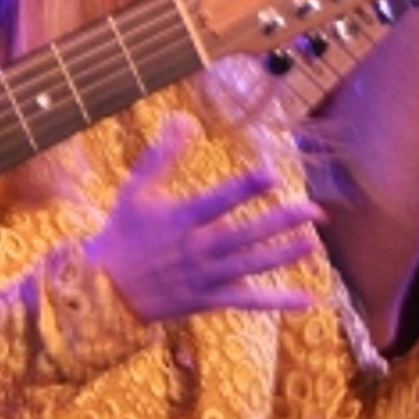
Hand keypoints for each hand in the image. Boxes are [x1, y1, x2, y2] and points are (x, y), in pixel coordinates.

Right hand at [87, 116, 325, 324]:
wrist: (104, 291)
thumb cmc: (122, 234)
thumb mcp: (136, 190)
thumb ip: (162, 155)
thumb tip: (182, 117)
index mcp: (182, 219)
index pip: (219, 200)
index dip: (246, 187)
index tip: (273, 174)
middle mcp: (197, 249)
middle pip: (244, 234)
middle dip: (280, 222)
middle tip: (314, 210)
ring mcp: (205, 277)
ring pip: (250, 266)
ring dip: (283, 255)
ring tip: (313, 242)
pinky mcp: (208, 300)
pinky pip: (246, 301)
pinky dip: (276, 301)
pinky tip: (307, 299)